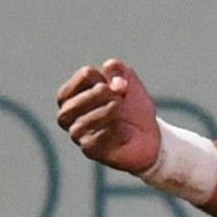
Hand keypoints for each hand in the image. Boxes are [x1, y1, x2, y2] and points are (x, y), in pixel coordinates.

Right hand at [55, 59, 160, 173]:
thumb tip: (109, 66)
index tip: (118, 82)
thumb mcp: (129, 82)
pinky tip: (121, 127)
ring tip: (118, 105)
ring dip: (102, 111)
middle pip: (67, 106)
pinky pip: (92, 142)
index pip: (75, 83)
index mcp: (74, 96)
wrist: (149, 135)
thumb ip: (119, 70)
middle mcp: (71, 117)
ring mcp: (79, 135)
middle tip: (115, 92)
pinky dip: (108, 131)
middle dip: (92, 95)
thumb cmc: (132, 108)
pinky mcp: (91, 150)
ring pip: (79, 125)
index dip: (96, 77)